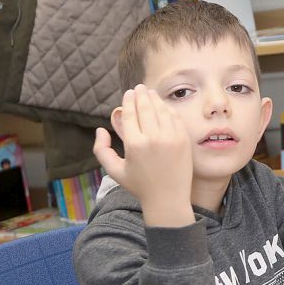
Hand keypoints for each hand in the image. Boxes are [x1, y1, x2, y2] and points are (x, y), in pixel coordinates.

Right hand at [93, 84, 193, 226]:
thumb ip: (101, 149)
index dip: (129, 101)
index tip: (128, 93)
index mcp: (134, 144)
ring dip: (155, 98)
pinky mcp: (184, 139)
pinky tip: (164, 105)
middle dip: (141, 95)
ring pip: (161, 110)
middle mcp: (153, 138)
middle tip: (139, 87)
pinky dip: (168, 109)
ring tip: (150, 92)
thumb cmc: (139, 185)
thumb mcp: (114, 170)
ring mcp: (171, 137)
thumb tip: (100, 129)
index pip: (130, 114)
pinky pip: (175, 118)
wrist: (168, 197)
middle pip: (145, 108)